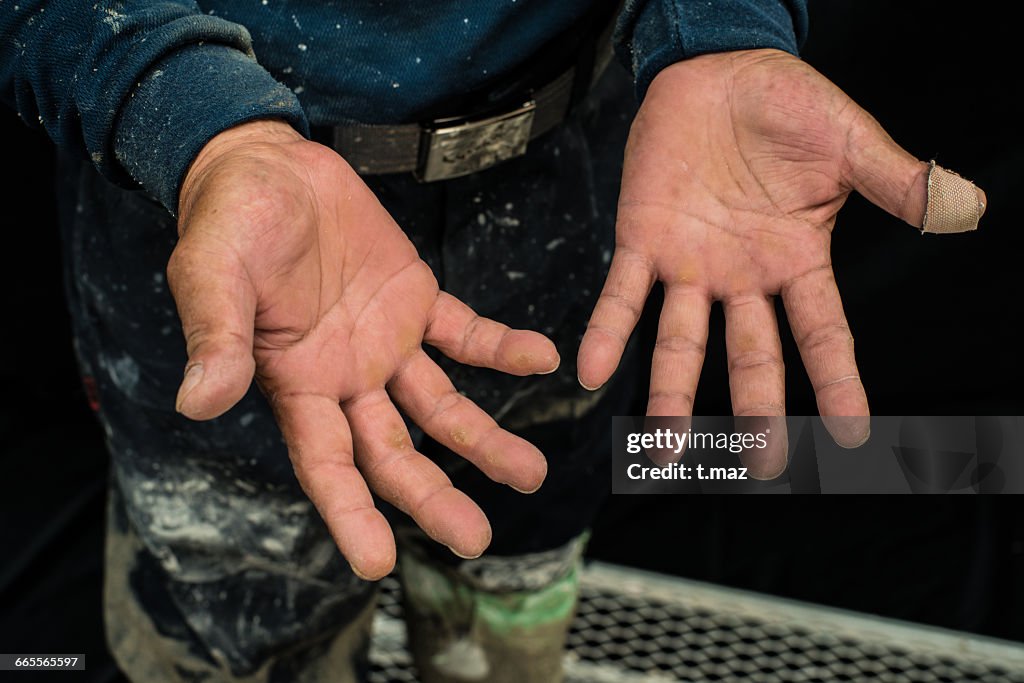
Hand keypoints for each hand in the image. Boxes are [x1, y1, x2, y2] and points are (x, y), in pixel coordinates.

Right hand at [169, 120, 557, 578]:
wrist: (269, 165)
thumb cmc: (229, 220)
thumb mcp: (212, 273)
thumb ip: (216, 337)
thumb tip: (199, 402)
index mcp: (296, 382)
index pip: (325, 463)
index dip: (350, 513)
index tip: (379, 563)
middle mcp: (346, 377)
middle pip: (393, 452)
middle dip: (432, 495)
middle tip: (477, 537)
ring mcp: (386, 343)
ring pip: (440, 406)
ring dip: (484, 438)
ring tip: (530, 472)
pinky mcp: (416, 300)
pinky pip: (465, 333)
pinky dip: (501, 348)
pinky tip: (541, 360)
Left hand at [577, 50, 984, 470]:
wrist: (716, 70)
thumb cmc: (786, 105)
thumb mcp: (848, 142)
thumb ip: (895, 180)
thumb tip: (964, 206)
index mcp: (797, 261)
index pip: (824, 333)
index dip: (838, 383)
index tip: (853, 435)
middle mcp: (743, 277)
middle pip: (752, 355)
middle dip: (754, 410)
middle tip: (759, 464)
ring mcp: (690, 265)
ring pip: (682, 342)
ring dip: (671, 395)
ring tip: (662, 451)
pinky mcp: (641, 240)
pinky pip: (622, 295)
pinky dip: (607, 332)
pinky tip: (591, 372)